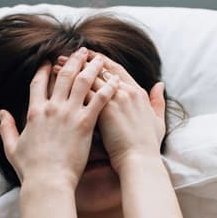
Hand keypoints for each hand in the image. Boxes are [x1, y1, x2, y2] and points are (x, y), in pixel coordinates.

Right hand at [0, 47, 120, 188]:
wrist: (47, 182)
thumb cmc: (30, 170)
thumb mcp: (12, 147)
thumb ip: (6, 127)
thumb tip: (2, 113)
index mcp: (34, 112)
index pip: (38, 83)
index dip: (44, 69)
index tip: (50, 60)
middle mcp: (51, 108)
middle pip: (64, 76)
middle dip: (72, 60)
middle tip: (81, 51)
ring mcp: (68, 114)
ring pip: (82, 82)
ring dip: (92, 67)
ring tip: (100, 58)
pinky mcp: (85, 124)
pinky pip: (99, 100)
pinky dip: (107, 88)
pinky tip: (115, 80)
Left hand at [53, 50, 165, 174]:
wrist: (141, 162)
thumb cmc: (148, 147)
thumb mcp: (158, 120)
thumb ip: (158, 101)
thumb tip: (160, 85)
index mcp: (138, 92)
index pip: (116, 69)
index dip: (100, 60)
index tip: (88, 55)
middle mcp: (127, 91)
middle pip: (100, 70)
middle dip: (81, 61)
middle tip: (66, 55)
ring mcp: (116, 99)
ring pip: (90, 78)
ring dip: (71, 70)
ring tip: (56, 64)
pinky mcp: (105, 111)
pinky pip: (84, 92)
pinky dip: (69, 85)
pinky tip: (56, 82)